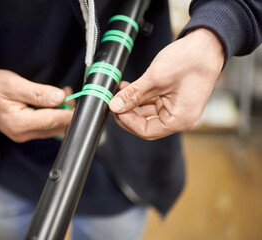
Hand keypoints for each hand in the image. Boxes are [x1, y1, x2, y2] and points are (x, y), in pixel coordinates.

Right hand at [0, 69, 73, 141]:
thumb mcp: (13, 84)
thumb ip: (38, 92)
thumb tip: (60, 98)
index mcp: (20, 123)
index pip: (54, 120)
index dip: (71, 111)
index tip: (83, 102)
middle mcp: (23, 134)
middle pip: (56, 126)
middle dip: (68, 111)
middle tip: (72, 92)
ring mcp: (24, 135)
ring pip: (53, 127)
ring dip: (62, 112)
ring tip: (64, 93)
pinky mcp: (24, 132)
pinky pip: (45, 126)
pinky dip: (54, 115)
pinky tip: (55, 101)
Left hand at [109, 28, 223, 139]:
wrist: (208, 43)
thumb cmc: (191, 60)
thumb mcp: (155, 79)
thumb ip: (133, 94)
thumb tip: (115, 105)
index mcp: (180, 119)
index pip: (147, 131)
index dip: (127, 121)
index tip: (116, 109)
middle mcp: (181, 118)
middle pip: (146, 124)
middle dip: (128, 113)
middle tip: (114, 101)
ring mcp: (178, 108)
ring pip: (148, 113)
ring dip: (132, 103)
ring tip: (119, 91)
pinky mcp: (174, 99)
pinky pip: (153, 103)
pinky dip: (141, 97)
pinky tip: (129, 88)